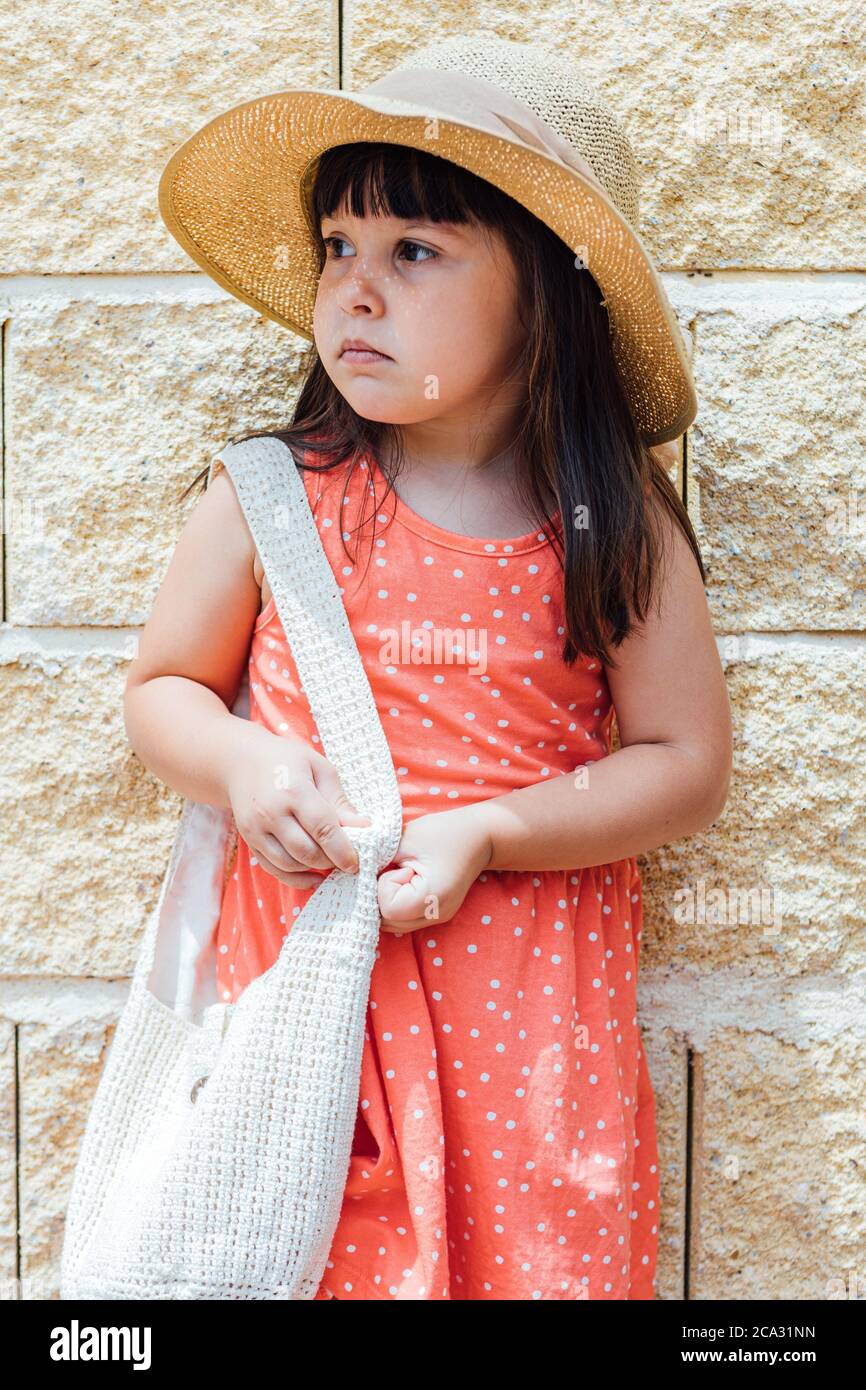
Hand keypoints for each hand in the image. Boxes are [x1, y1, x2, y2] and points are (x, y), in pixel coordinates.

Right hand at [224, 722, 371, 887]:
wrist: (240, 761)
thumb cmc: (286, 760)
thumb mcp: (318, 768)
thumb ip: (339, 800)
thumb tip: (363, 827)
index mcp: (294, 790)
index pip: (323, 829)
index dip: (343, 850)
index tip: (357, 862)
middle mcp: (271, 812)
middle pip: (306, 852)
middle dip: (330, 861)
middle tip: (345, 859)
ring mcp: (256, 828)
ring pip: (289, 864)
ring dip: (314, 869)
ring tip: (330, 861)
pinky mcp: (249, 840)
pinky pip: (273, 868)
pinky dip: (295, 878)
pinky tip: (313, 876)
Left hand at [376, 807, 492, 934]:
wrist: (480, 836)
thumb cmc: (445, 832)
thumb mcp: (406, 840)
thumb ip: (378, 858)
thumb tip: (354, 871)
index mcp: (433, 896)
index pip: (388, 909)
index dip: (384, 886)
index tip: (398, 866)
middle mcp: (436, 915)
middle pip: (387, 922)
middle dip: (381, 896)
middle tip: (395, 870)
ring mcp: (437, 918)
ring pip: (392, 924)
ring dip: (386, 901)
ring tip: (400, 875)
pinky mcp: (435, 915)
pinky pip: (403, 919)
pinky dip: (396, 904)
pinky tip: (404, 884)